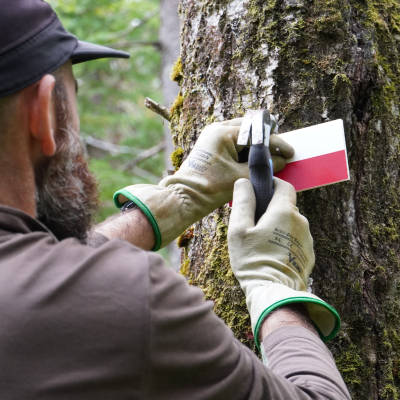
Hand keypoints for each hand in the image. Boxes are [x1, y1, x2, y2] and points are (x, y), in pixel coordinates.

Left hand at [114, 118, 293, 249]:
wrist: (185, 197)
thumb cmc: (210, 187)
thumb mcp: (241, 176)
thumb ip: (263, 167)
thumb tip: (281, 161)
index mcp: (223, 133)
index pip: (257, 133)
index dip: (276, 143)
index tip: (290, 152)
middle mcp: (217, 130)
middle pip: (250, 128)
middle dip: (267, 139)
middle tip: (282, 150)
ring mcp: (213, 136)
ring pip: (242, 134)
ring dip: (257, 144)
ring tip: (271, 155)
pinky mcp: (211, 146)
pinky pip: (233, 142)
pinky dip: (246, 149)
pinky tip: (256, 159)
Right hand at [228, 178, 339, 347]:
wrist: (274, 294)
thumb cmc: (253, 260)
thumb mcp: (239, 229)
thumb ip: (243, 202)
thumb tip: (244, 182)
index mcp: (284, 212)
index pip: (284, 186)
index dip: (271, 184)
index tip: (259, 190)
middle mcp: (301, 222)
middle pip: (286, 206)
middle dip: (270, 209)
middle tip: (252, 224)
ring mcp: (307, 239)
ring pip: (290, 224)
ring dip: (277, 227)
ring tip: (260, 244)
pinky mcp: (308, 255)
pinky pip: (294, 240)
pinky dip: (284, 241)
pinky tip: (271, 255)